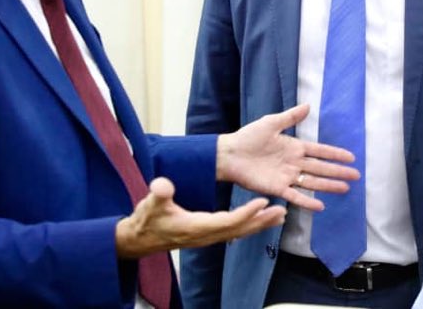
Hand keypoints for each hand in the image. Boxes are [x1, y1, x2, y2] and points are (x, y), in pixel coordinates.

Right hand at [115, 177, 285, 257]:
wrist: (140, 239)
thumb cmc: (147, 220)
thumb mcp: (150, 204)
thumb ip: (159, 194)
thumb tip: (163, 185)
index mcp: (196, 227)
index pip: (228, 221)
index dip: (247, 213)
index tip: (263, 201)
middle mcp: (206, 235)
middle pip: (240, 230)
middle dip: (262, 221)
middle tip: (282, 211)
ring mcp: (208, 237)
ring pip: (239, 232)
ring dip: (260, 224)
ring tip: (280, 215)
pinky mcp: (207, 235)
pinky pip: (234, 232)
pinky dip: (249, 225)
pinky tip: (259, 219)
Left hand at [216, 103, 359, 210]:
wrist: (229, 154)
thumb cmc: (248, 137)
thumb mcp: (271, 123)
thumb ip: (290, 117)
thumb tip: (308, 106)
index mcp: (294, 147)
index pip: (320, 151)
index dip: (335, 154)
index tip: (351, 157)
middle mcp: (294, 163)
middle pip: (321, 168)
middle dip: (338, 172)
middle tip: (356, 176)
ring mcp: (287, 176)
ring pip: (313, 182)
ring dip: (329, 186)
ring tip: (345, 188)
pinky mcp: (277, 188)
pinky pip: (295, 195)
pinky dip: (307, 201)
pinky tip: (320, 205)